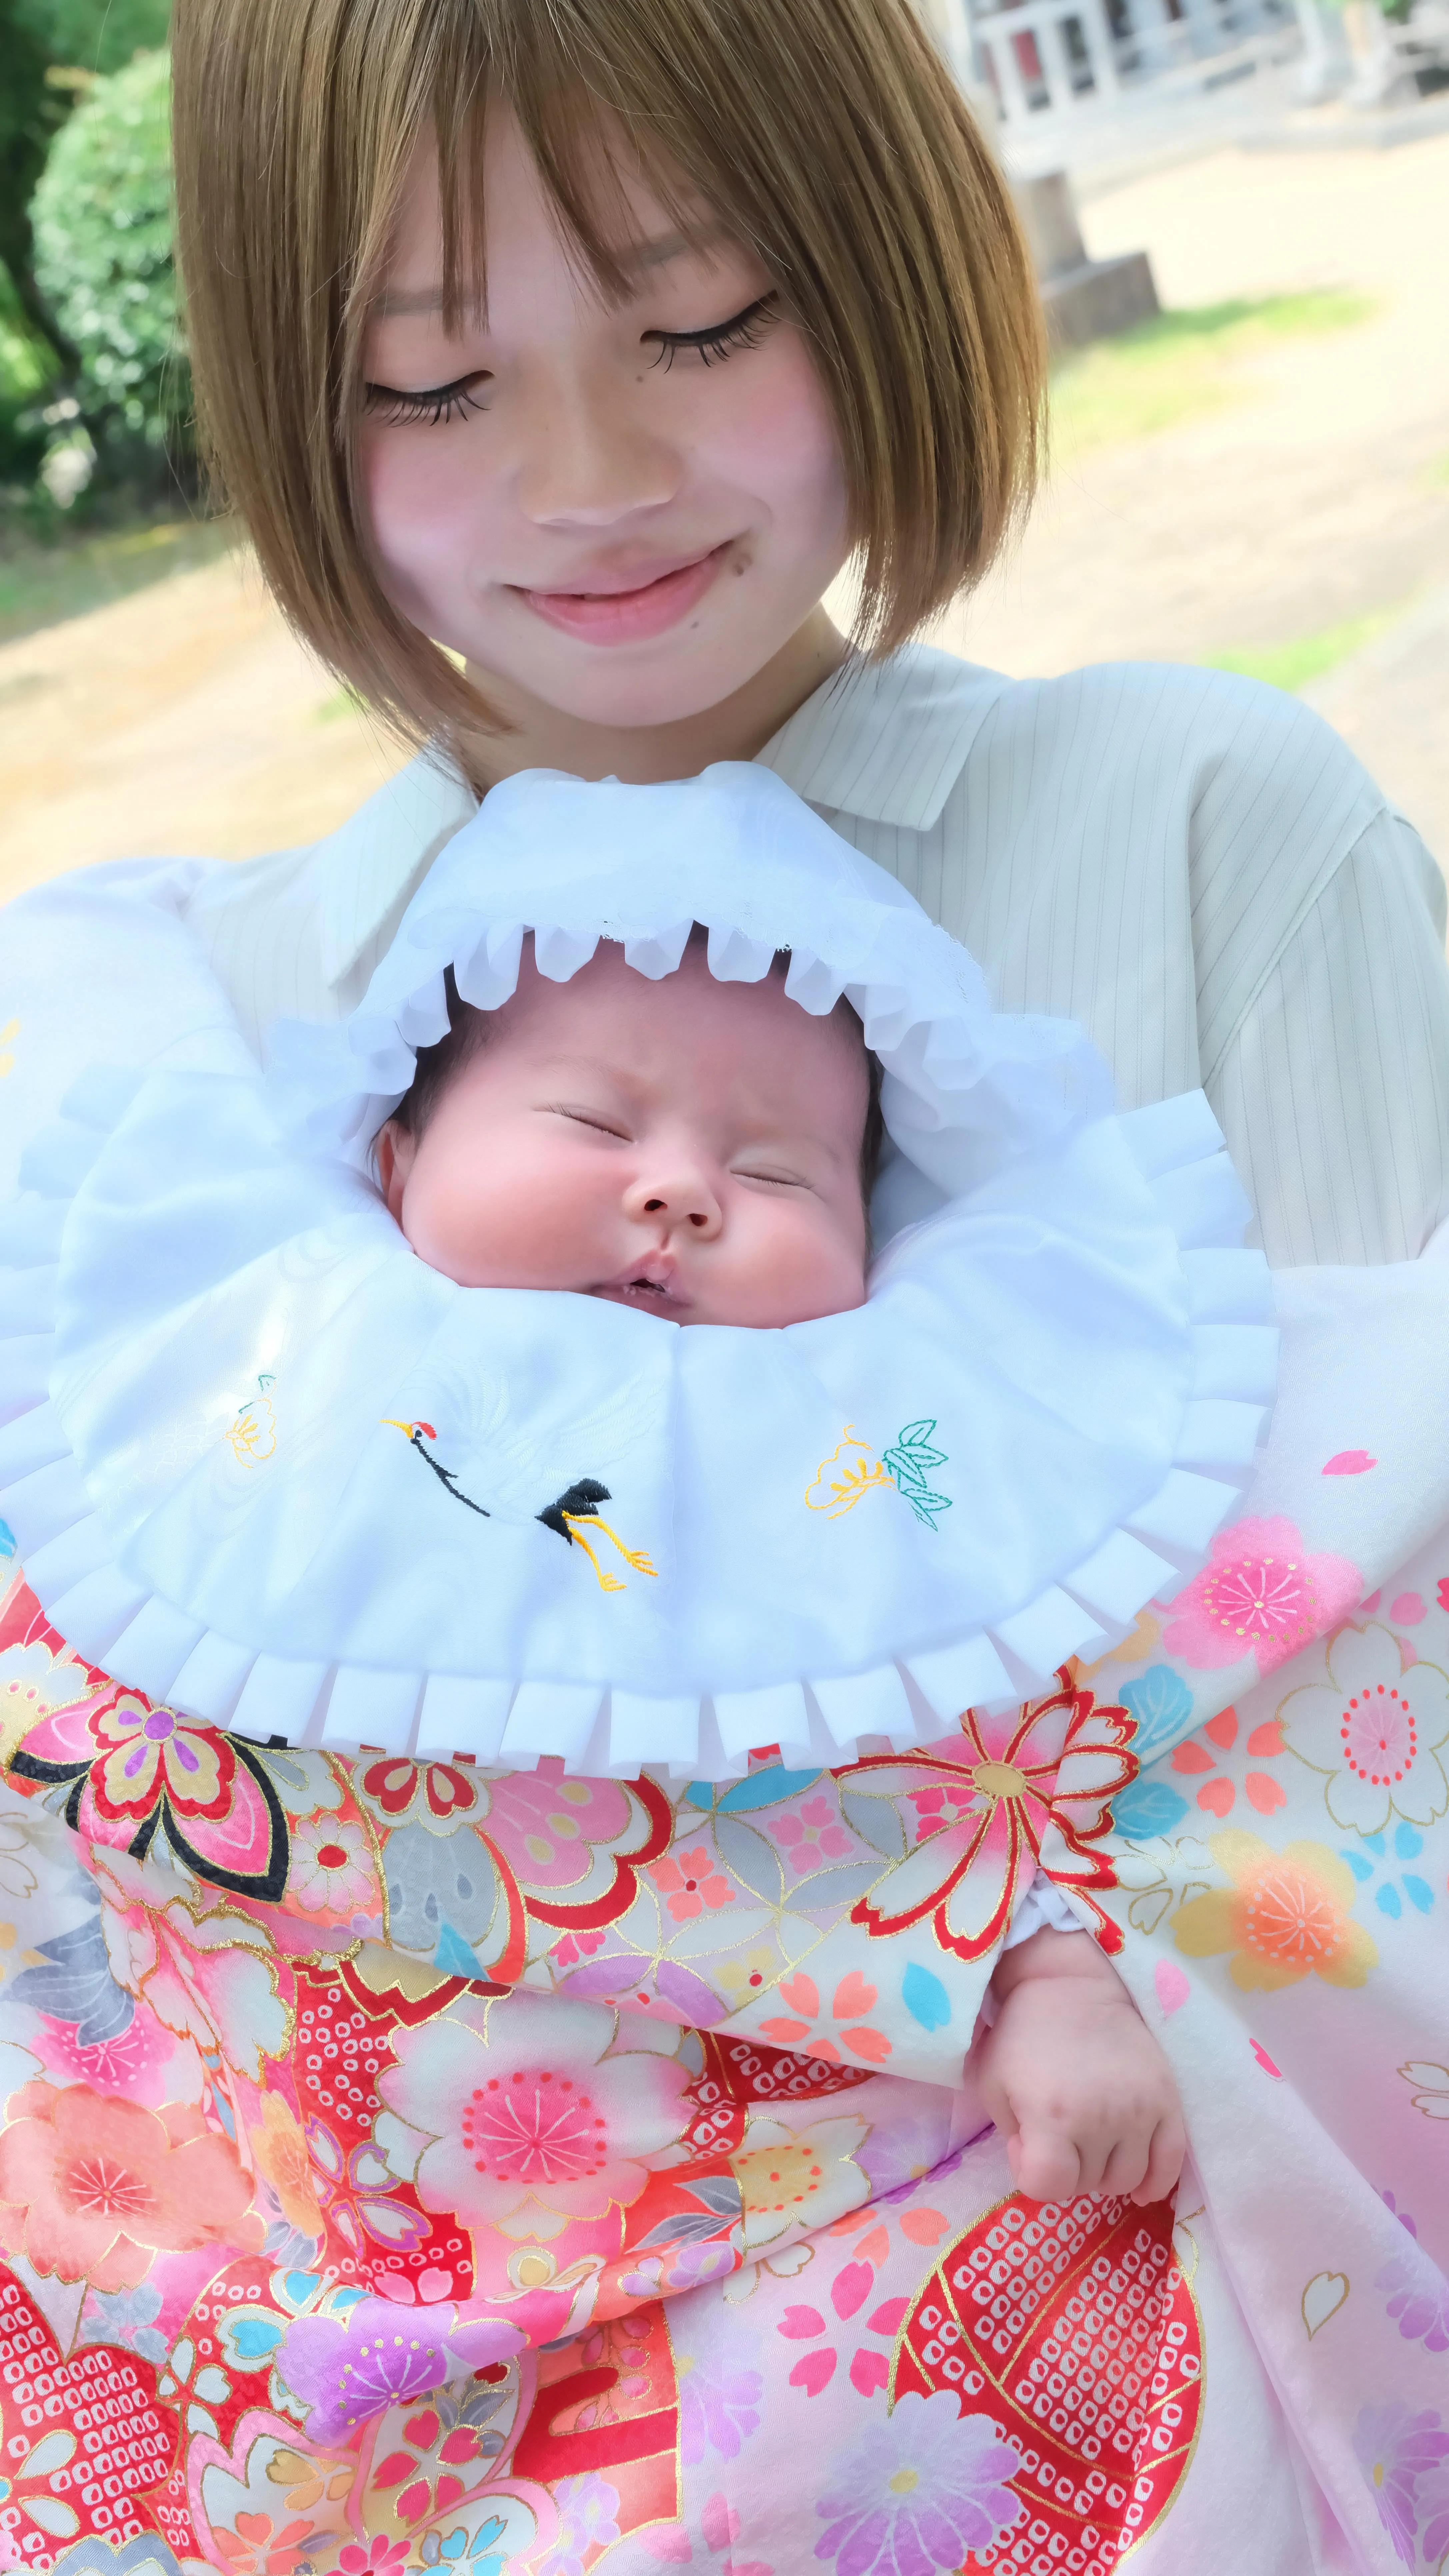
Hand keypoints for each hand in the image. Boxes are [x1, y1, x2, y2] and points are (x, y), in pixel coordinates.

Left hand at [975, 1927, 1184, 2206]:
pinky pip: (1171, 2162)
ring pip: (1128, 2179)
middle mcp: (1100, 2119)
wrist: (1075, 1986)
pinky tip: (1140, 2183)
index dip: (1033, 2174)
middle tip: (1061, 2137)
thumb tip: (1039, 2167)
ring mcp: (1140, 2110)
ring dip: (1106, 2173)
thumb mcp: (992, 2082)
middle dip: (1069, 2170)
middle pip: (1089, 2184)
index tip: (1028, 2146)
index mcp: (1052, 2115)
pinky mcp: (1167, 2100)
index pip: (1049, 2187)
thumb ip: (1009, 2136)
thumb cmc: (1023, 2034)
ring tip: (1092, 2145)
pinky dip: (1156, 2181)